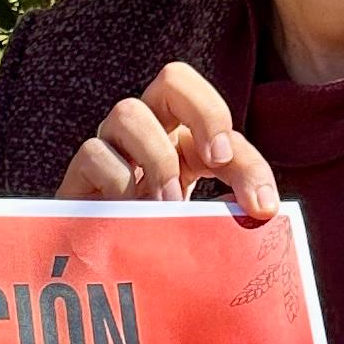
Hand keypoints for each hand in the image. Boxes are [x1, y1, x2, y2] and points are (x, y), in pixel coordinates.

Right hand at [59, 61, 279, 223]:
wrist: (102, 265)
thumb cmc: (155, 237)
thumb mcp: (200, 220)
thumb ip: (230, 206)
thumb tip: (262, 209)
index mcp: (184, 137)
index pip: (220, 122)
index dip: (248, 159)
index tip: (260, 204)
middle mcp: (148, 129)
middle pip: (173, 78)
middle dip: (204, 113)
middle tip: (215, 161)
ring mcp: (112, 144)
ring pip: (128, 112)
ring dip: (157, 159)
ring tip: (167, 204)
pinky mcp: (81, 169)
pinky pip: (96, 152)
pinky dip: (118, 182)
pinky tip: (127, 213)